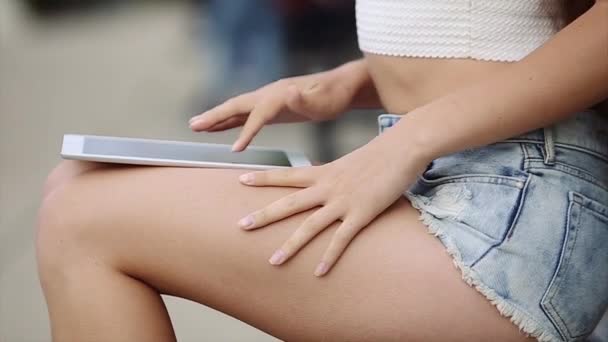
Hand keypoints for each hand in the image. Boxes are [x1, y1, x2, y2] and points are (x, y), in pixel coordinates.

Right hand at [189, 60, 376, 151]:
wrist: (341, 87)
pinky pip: (246, 115)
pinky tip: (219, 129)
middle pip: (236, 106)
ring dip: (216, 118)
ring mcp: (268, 100)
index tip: (235, 150)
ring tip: (196, 127)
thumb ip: (306, 98)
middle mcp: (269, 94)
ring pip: (237, 110)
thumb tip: (287, 91)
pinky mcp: (271, 108)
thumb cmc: (334, 96)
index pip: (257, 115)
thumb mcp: (324, 99)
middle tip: (192, 126)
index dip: (246, 132)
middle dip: (214, 116)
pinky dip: (230, 123)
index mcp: (278, 95)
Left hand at [236, 137, 428, 276]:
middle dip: (264, 215)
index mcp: (324, 172)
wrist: (404, 146)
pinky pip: (341, 239)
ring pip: (310, 226)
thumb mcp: (350, 163)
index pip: (287, 174)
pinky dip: (329, 256)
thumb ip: (335, 175)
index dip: (263, 177)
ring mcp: (343, 201)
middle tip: (240, 226)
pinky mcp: (362, 213)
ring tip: (273, 261)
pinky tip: (318, 271)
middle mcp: (328, 186)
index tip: (240, 179)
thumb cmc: (380, 153)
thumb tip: (326, 181)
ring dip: (290, 245)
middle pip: (289, 203)